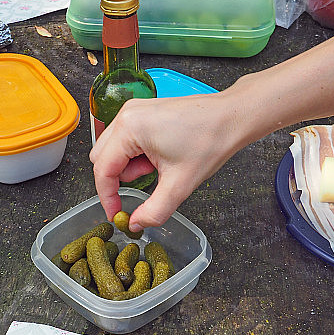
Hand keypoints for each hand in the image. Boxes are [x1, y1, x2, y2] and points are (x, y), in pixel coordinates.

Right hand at [90, 91, 238, 230]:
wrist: (231, 118)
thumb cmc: (209, 141)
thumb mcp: (179, 186)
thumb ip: (153, 211)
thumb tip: (135, 224)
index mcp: (129, 128)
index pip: (103, 170)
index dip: (107, 197)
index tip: (117, 214)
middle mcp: (126, 114)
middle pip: (102, 158)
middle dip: (121, 178)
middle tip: (149, 182)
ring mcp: (134, 110)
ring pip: (114, 149)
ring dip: (131, 166)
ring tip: (161, 167)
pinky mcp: (143, 112)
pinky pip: (127, 140)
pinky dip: (138, 155)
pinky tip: (162, 157)